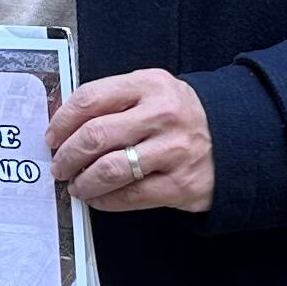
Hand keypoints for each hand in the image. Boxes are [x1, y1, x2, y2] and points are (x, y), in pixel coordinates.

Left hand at [50, 70, 215, 213]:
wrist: (236, 139)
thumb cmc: (178, 115)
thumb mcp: (150, 92)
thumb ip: (112, 100)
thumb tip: (61, 122)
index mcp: (148, 85)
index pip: (90, 98)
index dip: (62, 120)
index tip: (51, 136)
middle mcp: (162, 115)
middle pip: (95, 136)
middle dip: (66, 155)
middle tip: (58, 165)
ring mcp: (173, 151)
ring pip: (109, 169)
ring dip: (82, 182)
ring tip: (75, 185)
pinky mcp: (181, 184)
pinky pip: (130, 196)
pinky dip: (105, 200)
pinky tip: (97, 198)